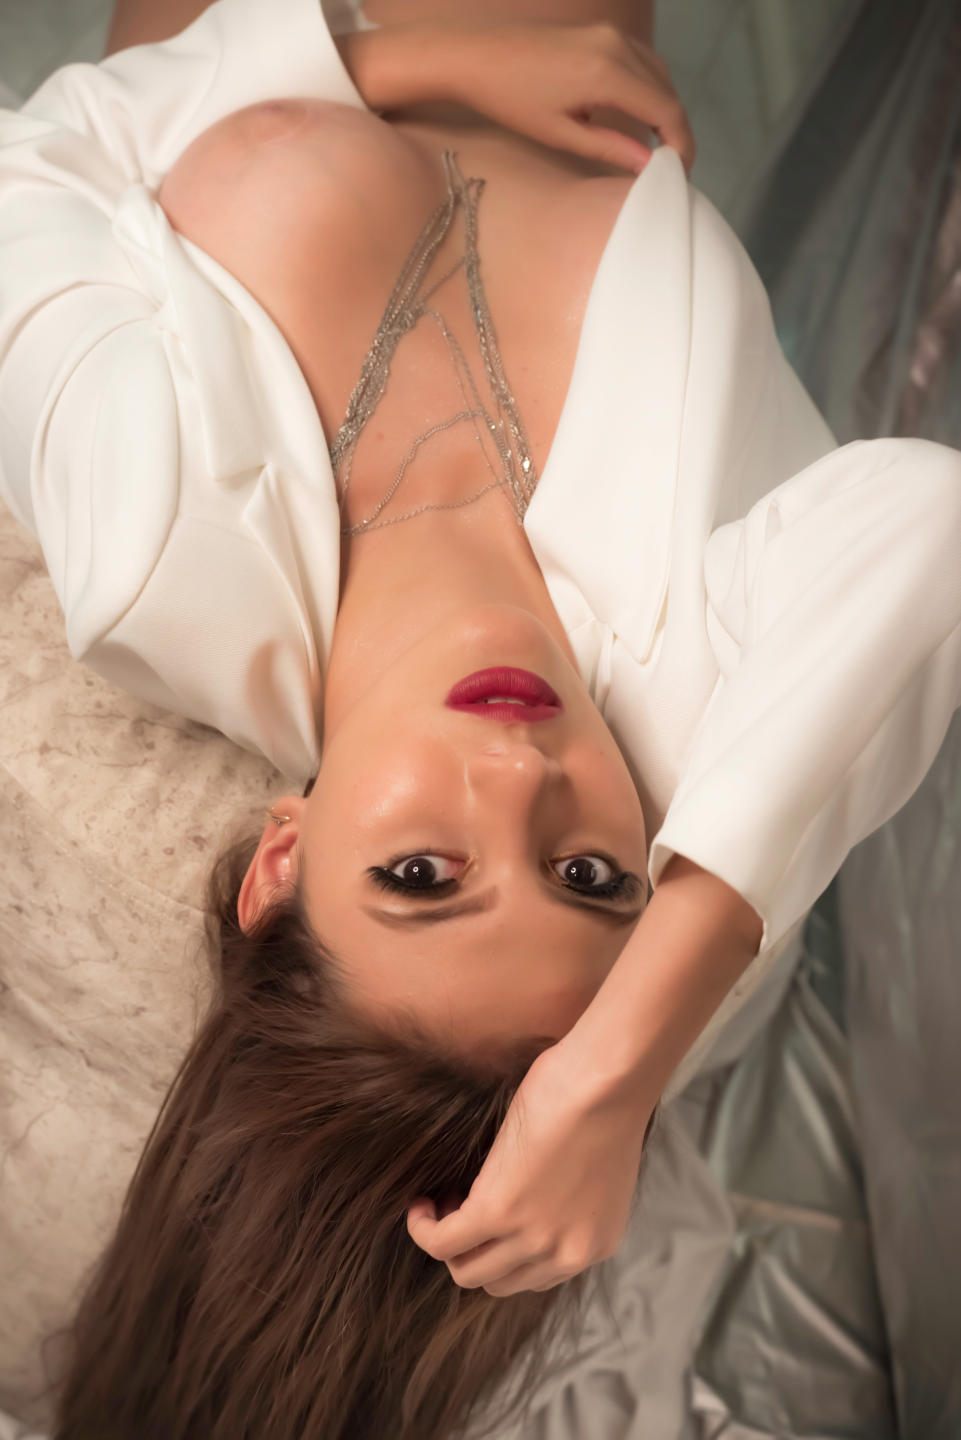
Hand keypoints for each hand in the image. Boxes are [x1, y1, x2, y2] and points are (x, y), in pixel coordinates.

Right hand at [406, 1033, 654, 1296]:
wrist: (609, 1078)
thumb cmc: (606, 1098)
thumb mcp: (593, 1167)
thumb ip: (566, 1198)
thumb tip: (531, 1192)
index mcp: (594, 1243)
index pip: (534, 1276)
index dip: (503, 1248)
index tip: (490, 1212)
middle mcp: (566, 1253)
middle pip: (498, 1282)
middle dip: (474, 1250)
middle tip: (462, 1203)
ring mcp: (532, 1238)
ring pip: (467, 1270)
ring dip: (446, 1240)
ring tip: (440, 1202)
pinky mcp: (496, 1211)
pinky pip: (442, 1241)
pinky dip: (423, 1227)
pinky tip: (421, 1202)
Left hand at [440, 19, 695, 176]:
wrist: (476, 54)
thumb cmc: (509, 98)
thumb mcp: (561, 133)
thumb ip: (610, 149)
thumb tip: (648, 165)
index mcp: (608, 72)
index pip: (666, 110)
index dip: (681, 145)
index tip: (680, 174)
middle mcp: (616, 45)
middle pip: (668, 91)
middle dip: (676, 130)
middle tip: (672, 167)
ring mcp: (609, 33)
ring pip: (659, 73)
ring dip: (664, 109)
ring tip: (657, 147)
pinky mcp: (600, 31)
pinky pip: (641, 60)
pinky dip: (650, 88)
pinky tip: (639, 115)